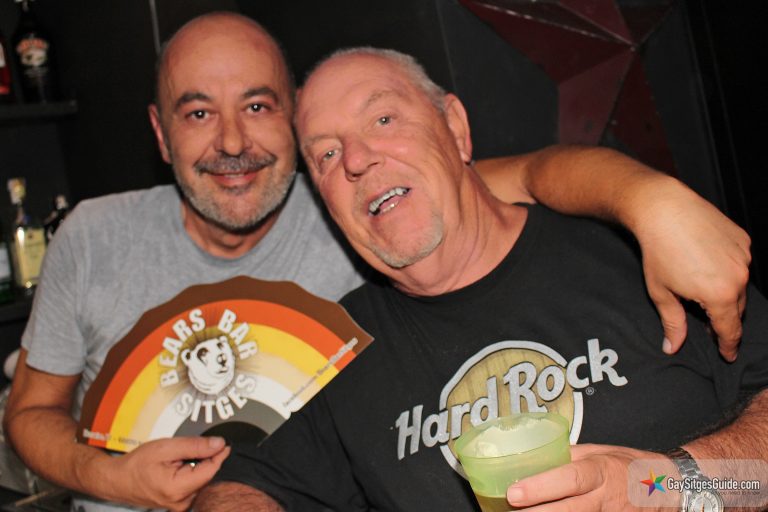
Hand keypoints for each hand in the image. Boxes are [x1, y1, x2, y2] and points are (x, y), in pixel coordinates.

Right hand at [108, 436, 230, 510]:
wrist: (117, 479)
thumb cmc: (137, 464)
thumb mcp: (166, 448)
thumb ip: (194, 446)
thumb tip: (219, 444)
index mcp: (178, 489)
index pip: (211, 470)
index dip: (219, 454)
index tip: (225, 443)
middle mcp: (181, 502)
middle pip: (208, 476)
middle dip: (207, 460)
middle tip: (197, 447)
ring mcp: (180, 505)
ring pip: (202, 481)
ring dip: (199, 466)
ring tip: (182, 458)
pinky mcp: (178, 503)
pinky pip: (194, 486)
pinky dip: (192, 473)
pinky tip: (181, 466)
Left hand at [505, 444, 675, 510]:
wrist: (667, 488)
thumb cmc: (630, 467)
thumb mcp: (601, 451)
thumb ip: (569, 456)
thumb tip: (536, 455)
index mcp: (600, 470)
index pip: (569, 478)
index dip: (540, 487)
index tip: (514, 492)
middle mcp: (606, 497)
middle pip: (568, 509)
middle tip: (510, 511)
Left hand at [631, 179, 750, 360]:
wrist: (664, 210)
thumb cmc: (658, 251)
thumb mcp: (661, 292)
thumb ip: (673, 323)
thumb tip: (672, 347)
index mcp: (720, 295)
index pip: (730, 329)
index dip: (728, 345)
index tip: (728, 355)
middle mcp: (739, 276)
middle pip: (737, 308)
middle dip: (723, 319)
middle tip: (707, 325)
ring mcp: (744, 256)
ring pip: (739, 285)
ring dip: (726, 293)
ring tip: (703, 293)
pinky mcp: (742, 239)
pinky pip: (739, 263)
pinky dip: (727, 270)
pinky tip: (707, 266)